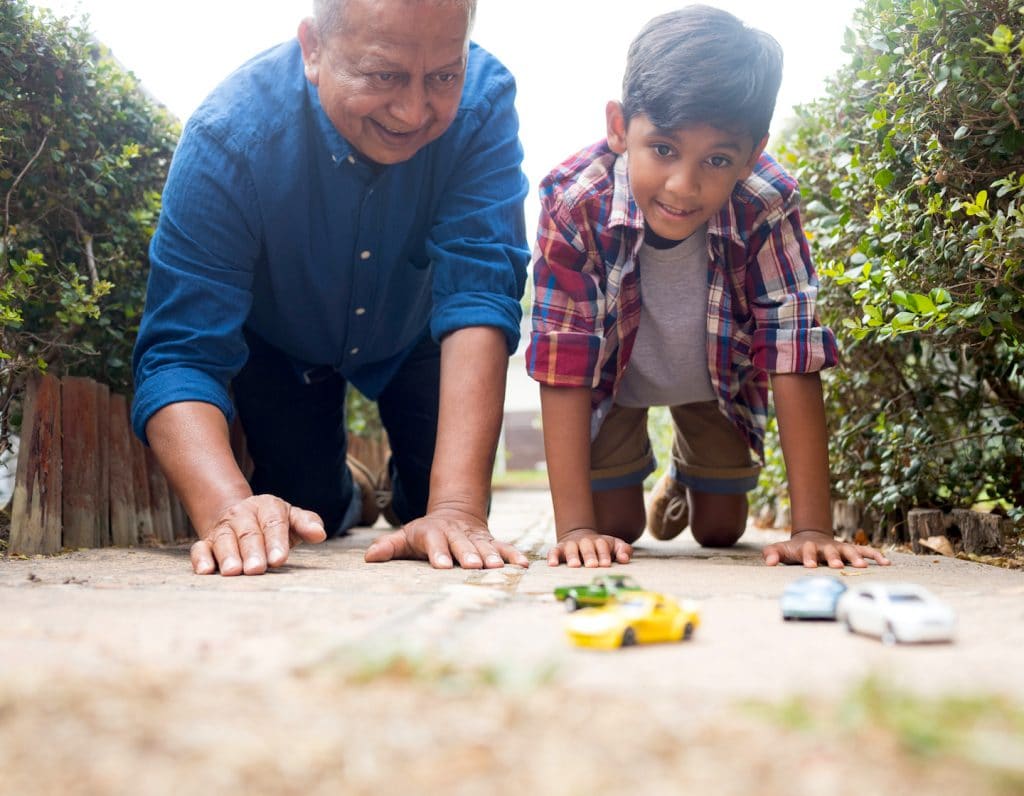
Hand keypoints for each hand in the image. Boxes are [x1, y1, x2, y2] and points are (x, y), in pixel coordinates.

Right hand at [190, 494, 326, 575]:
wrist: (241, 516)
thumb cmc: (273, 523)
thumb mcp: (292, 519)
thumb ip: (307, 524)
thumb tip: (320, 534)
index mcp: (267, 507)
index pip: (273, 523)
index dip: (276, 541)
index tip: (279, 559)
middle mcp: (243, 515)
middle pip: (248, 533)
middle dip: (252, 551)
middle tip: (256, 569)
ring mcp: (224, 528)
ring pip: (224, 540)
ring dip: (228, 556)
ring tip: (233, 572)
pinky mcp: (206, 542)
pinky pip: (200, 548)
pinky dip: (201, 559)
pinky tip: (206, 571)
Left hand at [363, 507, 528, 568]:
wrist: (454, 513)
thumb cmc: (425, 534)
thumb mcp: (405, 537)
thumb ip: (389, 547)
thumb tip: (368, 557)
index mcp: (433, 533)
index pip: (434, 542)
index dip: (438, 553)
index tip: (441, 566)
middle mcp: (456, 534)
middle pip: (461, 544)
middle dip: (467, 554)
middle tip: (474, 566)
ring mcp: (475, 537)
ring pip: (483, 546)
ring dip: (491, 556)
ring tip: (497, 567)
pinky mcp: (491, 541)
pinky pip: (504, 547)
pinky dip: (514, 555)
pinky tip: (524, 565)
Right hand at [547, 528, 632, 567]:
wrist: (582, 538)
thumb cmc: (602, 548)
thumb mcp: (615, 546)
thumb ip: (624, 550)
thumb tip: (624, 559)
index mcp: (599, 542)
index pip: (602, 546)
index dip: (604, 554)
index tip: (606, 564)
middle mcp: (585, 542)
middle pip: (587, 546)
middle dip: (590, 555)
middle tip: (592, 565)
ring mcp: (571, 545)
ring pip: (571, 548)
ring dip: (572, 556)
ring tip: (574, 565)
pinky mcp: (559, 549)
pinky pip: (554, 551)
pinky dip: (552, 556)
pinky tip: (552, 564)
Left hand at [762, 529, 890, 567]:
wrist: (810, 538)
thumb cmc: (794, 549)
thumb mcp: (781, 549)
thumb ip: (772, 553)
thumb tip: (768, 562)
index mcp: (808, 547)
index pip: (807, 551)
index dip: (809, 557)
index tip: (810, 566)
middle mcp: (826, 546)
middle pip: (831, 550)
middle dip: (834, 557)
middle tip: (837, 565)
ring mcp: (840, 547)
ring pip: (850, 550)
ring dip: (856, 556)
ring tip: (863, 566)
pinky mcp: (851, 550)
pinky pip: (866, 551)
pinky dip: (876, 555)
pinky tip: (886, 562)